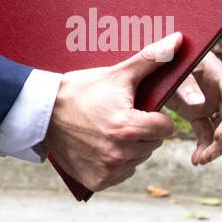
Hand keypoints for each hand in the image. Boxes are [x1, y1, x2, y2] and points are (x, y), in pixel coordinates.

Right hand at [35, 32, 180, 192]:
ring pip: (138, 159)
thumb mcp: (117, 74)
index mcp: (128, 127)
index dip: (154, 115)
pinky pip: (121, 173)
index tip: (135, 108)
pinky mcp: (97, 181)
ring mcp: (108, 170)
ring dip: (129, 147)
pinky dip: (114, 162)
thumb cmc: (81, 89)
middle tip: (118, 116)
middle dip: (142, 131)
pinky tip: (99, 146)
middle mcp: (120, 153)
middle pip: (153, 144)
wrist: (43, 111)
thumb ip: (151, 59)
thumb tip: (179, 39)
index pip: (166, 128)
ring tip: (106, 130)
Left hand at [164, 51, 221, 165]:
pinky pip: (207, 132)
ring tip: (200, 160)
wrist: (143, 63)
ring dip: (215, 147)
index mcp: (214, 72)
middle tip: (209, 156)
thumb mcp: (167, 68)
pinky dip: (204, 146)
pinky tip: (196, 159)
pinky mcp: (198, 111)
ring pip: (221, 128)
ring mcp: (208, 100)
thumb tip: (198, 104)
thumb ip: (181, 81)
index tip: (218, 136)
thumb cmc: (157, 60)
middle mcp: (217, 88)